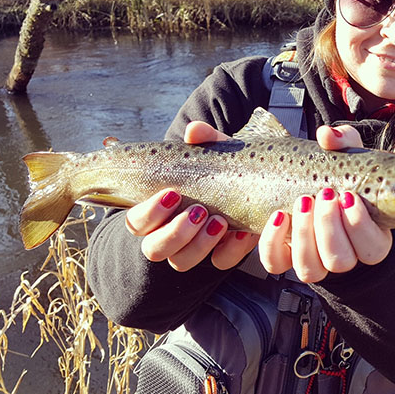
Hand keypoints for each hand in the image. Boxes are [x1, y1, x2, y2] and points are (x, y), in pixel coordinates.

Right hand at [123, 121, 259, 270]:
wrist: (258, 184)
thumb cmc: (223, 168)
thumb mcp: (216, 152)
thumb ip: (205, 140)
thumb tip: (194, 131)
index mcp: (158, 211)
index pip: (136, 222)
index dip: (149, 213)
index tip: (172, 193)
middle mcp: (170, 234)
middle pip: (154, 249)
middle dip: (174, 233)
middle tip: (198, 210)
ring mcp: (195, 248)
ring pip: (181, 262)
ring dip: (199, 244)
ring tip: (219, 221)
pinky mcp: (222, 254)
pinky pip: (220, 262)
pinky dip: (232, 249)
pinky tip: (243, 232)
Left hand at [258, 124, 392, 281]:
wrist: (309, 184)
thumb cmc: (336, 173)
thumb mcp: (346, 154)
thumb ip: (343, 141)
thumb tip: (327, 135)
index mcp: (369, 235)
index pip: (374, 249)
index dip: (361, 227)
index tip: (349, 195)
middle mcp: (343, 254)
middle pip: (341, 261)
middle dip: (330, 228)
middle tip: (325, 194)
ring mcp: (313, 259)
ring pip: (311, 268)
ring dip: (305, 236)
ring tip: (303, 201)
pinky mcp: (284, 256)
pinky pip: (277, 263)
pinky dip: (273, 242)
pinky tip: (278, 216)